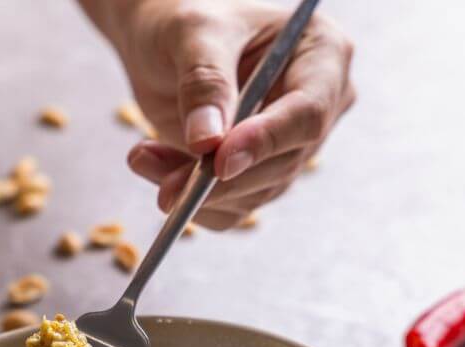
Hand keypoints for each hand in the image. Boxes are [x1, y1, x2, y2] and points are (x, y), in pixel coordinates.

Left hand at [96, 0, 354, 228]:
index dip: (264, 143)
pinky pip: (232, 210)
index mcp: (321, 54)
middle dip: (218, 181)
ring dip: (195, 192)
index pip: (307, 114)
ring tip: (142, 158)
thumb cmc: (184, 19)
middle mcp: (317, 107)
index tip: (218, 162)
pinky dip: (192, 204)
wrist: (161, 44)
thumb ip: (204, 81)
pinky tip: (156, 171)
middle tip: (164, 183)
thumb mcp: (192, 33)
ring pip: (253, 194)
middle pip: (281, 165)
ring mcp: (288, 147)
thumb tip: (208, 142)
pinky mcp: (258, 176)